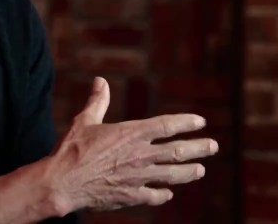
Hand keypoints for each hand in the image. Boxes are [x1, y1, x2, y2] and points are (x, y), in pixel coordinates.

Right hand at [43, 77, 218, 215]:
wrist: (63, 182)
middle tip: (213, 146)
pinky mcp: (132, 196)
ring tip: (200, 169)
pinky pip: (155, 196)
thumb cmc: (72, 150)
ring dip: (189, 172)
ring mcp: (139, 177)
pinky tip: (168, 193)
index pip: (166, 125)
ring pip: (173, 175)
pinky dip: (163, 194)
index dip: (185, 122)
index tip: (200, 121)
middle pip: (178, 151)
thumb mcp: (85, 120)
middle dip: (198, 148)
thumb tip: (99, 81)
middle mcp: (140, 155)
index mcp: (131, 133)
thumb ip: (97, 101)